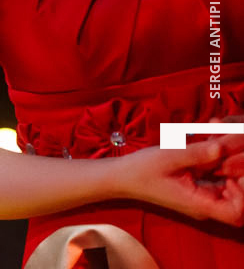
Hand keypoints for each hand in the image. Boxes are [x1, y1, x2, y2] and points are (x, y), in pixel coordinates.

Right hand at [117, 136, 243, 225]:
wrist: (122, 176)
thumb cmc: (141, 170)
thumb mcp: (167, 157)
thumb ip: (196, 153)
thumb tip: (222, 147)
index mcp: (199, 203)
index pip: (236, 212)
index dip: (243, 194)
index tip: (232, 173)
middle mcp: (205, 204)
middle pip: (237, 198)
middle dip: (237, 173)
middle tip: (227, 150)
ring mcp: (202, 196)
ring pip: (230, 185)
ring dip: (229, 164)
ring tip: (218, 142)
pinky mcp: (198, 187)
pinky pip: (218, 178)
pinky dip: (219, 162)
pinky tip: (211, 143)